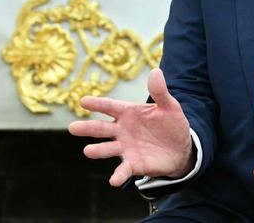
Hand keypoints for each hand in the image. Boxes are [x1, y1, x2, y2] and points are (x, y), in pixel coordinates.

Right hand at [68, 68, 194, 186]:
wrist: (182, 148)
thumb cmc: (171, 123)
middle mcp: (122, 130)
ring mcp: (125, 148)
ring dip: (98, 150)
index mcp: (128, 113)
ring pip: (107, 149)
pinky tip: (114, 181)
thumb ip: (160, 92)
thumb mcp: (169, 106)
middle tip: (72, 127)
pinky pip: (123, 170)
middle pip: (101, 128)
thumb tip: (156, 71)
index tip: (83, 101)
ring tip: (88, 150)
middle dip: (87, 128)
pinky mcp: (133, 164)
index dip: (97, 104)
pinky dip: (118, 175)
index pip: (110, 107)